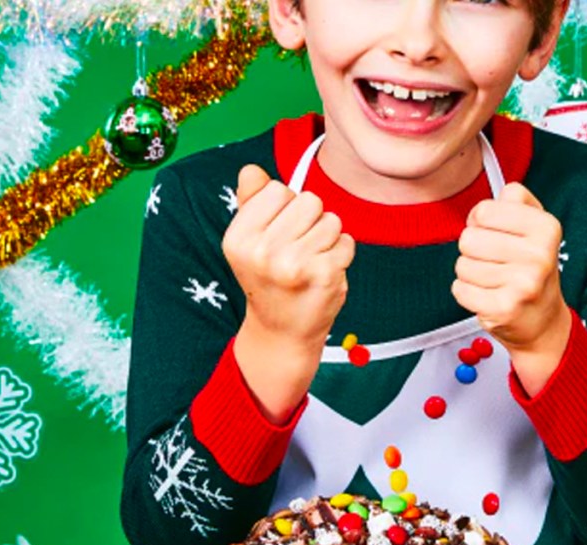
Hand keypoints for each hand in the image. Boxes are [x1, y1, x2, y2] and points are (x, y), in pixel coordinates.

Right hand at [223, 165, 354, 421]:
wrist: (282, 333)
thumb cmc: (269, 280)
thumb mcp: (249, 242)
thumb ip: (251, 203)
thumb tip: (252, 169)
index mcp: (238, 238)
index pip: (277, 189)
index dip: (284, 208)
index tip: (278, 235)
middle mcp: (262, 251)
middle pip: (309, 200)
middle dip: (310, 221)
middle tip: (297, 252)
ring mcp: (294, 264)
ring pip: (331, 220)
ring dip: (327, 239)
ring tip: (311, 264)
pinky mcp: (325, 274)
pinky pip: (347, 241)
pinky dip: (342, 254)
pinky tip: (324, 274)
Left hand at [452, 183, 572, 393]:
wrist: (543, 321)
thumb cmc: (532, 269)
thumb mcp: (535, 228)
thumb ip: (516, 202)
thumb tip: (490, 200)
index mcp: (547, 228)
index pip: (484, 211)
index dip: (481, 223)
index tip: (496, 235)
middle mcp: (539, 255)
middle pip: (469, 238)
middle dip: (474, 250)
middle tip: (495, 263)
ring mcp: (523, 284)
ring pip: (462, 265)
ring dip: (471, 274)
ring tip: (494, 281)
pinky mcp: (504, 308)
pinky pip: (460, 289)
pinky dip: (467, 293)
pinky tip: (487, 296)